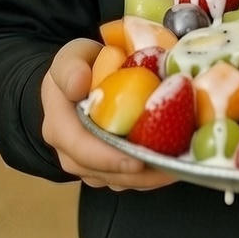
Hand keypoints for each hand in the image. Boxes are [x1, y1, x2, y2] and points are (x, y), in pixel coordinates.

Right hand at [41, 39, 174, 190]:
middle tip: (171, 168)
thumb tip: (78, 85)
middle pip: (103, 172)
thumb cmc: (79, 66)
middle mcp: (69, 152)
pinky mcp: (105, 167)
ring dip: (148, 178)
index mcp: (59, 125)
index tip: (138, 161)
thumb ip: (70, 68)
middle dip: (138, 174)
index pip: (80, 147)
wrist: (80, 79)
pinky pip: (127, 178)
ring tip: (179, 167)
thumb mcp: (70, 57)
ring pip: (118, 180)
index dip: (109, 158)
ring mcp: (88, 163)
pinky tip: (173, 165)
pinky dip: (150, 175)